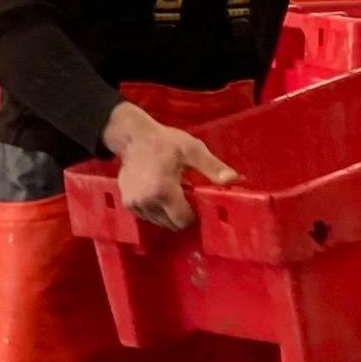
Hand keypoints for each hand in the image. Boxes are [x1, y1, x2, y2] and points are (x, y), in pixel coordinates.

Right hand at [104, 102, 236, 232]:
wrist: (132, 137)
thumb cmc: (165, 142)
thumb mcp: (192, 149)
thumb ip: (212, 167)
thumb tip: (233, 179)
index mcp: (164, 190)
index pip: (183, 220)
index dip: (193, 214)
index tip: (195, 200)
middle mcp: (147, 202)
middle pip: (172, 224)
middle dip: (181, 215)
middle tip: (184, 196)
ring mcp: (135, 204)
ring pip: (159, 222)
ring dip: (167, 214)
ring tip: (170, 193)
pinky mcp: (127, 203)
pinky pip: (148, 216)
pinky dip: (155, 210)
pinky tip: (157, 194)